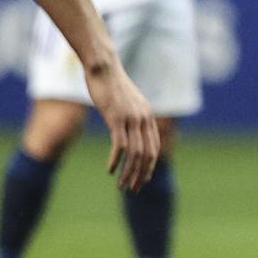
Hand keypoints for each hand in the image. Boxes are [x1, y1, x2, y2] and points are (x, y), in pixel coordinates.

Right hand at [84, 56, 159, 190]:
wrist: (104, 67)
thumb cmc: (112, 85)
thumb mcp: (127, 103)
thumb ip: (132, 117)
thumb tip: (129, 130)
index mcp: (147, 117)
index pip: (153, 149)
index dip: (148, 167)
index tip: (141, 180)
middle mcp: (143, 119)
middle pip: (147, 155)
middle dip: (140, 175)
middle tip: (132, 190)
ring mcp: (131, 118)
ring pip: (134, 154)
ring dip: (128, 172)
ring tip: (121, 186)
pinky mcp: (116, 118)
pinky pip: (119, 145)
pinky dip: (116, 160)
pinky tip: (110, 170)